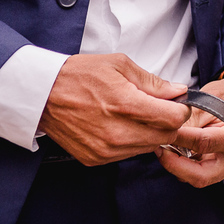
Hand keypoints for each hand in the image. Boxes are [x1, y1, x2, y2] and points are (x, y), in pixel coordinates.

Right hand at [38, 53, 189, 165]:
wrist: (43, 94)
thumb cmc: (78, 75)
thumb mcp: (119, 65)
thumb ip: (152, 81)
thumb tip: (177, 91)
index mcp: (124, 104)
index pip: (172, 118)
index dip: (181, 109)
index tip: (177, 102)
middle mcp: (116, 132)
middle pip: (165, 136)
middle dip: (168, 121)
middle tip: (159, 107)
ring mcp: (105, 149)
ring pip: (148, 147)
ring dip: (151, 132)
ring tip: (136, 114)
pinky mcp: (95, 159)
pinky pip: (128, 154)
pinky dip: (132, 141)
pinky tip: (120, 125)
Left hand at [156, 66, 223, 186]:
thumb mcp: (208, 98)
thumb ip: (189, 118)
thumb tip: (166, 131)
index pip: (203, 143)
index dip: (179, 139)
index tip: (160, 133)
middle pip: (201, 175)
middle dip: (175, 165)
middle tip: (159, 150)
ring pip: (198, 178)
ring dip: (177, 166)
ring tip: (163, 148)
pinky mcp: (221, 169)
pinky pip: (198, 173)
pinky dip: (183, 165)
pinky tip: (173, 151)